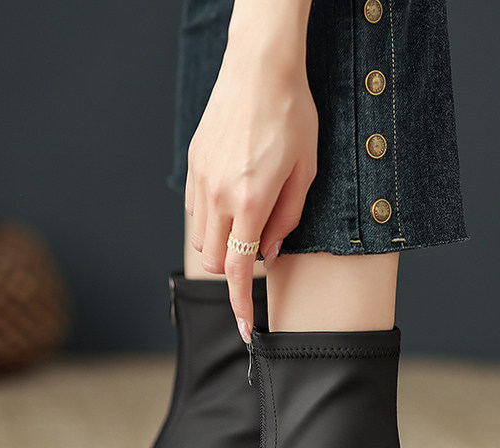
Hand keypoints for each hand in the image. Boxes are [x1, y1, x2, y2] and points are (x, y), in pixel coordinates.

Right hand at [185, 3, 317, 340]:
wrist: (260, 67)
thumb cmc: (293, 117)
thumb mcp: (306, 172)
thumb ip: (288, 219)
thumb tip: (271, 252)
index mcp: (251, 201)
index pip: (240, 269)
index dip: (241, 303)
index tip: (243, 328)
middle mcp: (219, 194)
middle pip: (214, 260)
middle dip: (233, 270)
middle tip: (259, 251)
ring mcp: (200, 179)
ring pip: (200, 239)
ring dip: (222, 245)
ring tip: (248, 220)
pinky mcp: (193, 164)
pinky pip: (194, 211)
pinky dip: (212, 221)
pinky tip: (233, 202)